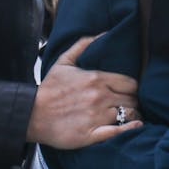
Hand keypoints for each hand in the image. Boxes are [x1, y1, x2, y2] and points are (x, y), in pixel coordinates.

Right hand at [27, 35, 141, 148]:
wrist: (32, 113)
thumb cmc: (49, 88)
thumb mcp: (64, 61)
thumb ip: (84, 44)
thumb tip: (104, 33)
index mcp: (96, 78)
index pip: (130, 83)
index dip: (133, 88)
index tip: (129, 91)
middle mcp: (99, 97)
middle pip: (131, 99)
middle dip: (133, 101)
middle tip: (129, 104)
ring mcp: (97, 116)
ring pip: (128, 114)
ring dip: (132, 114)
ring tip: (130, 116)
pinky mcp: (92, 134)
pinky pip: (119, 132)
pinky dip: (130, 129)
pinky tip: (136, 126)